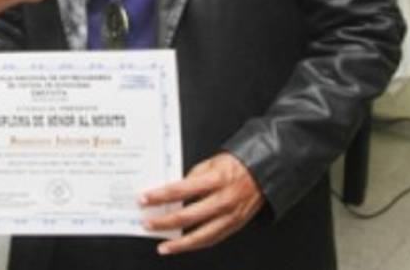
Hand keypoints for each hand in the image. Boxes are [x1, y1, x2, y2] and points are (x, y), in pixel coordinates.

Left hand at [140, 152, 263, 253]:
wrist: (264, 173)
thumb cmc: (237, 166)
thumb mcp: (212, 163)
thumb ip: (193, 176)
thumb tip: (174, 189)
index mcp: (215, 180)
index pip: (180, 189)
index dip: (160, 196)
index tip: (144, 199)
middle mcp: (222, 200)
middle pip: (187, 215)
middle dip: (164, 221)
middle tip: (147, 223)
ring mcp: (229, 216)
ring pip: (200, 235)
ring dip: (179, 243)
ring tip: (163, 246)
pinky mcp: (234, 226)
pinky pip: (212, 239)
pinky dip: (195, 244)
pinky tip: (183, 246)